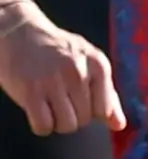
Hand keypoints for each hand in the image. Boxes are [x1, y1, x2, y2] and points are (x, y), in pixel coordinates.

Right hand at [0, 7, 123, 135]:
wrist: (18, 31)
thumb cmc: (57, 51)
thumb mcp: (89, 63)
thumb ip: (107, 94)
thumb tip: (119, 126)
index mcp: (98, 65)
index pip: (104, 110)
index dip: (91, 111)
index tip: (77, 98)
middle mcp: (78, 72)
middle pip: (85, 120)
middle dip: (72, 115)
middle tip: (58, 97)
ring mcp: (53, 81)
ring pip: (66, 126)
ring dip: (57, 122)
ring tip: (48, 103)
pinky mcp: (30, 91)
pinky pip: (44, 126)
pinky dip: (41, 125)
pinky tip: (37, 109)